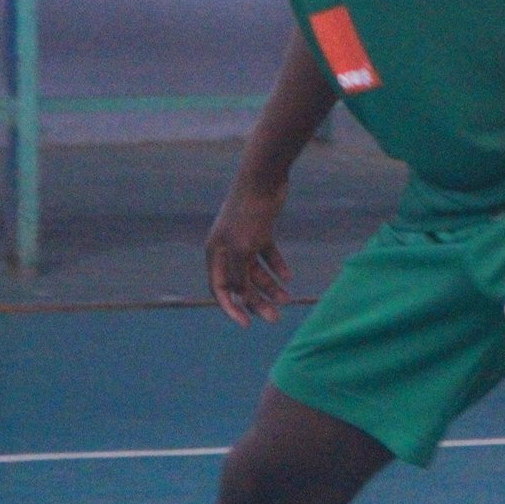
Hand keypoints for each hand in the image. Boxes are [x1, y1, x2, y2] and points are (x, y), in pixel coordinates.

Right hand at [206, 172, 292, 326]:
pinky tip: (288, 277)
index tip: (247, 324)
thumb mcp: (243, 248)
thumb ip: (238, 274)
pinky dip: (277, 266)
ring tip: (288, 299)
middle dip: (257, 301)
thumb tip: (238, 298)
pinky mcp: (261, 231)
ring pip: (256, 271)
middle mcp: (227, 248)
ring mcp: (244, 240)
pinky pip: (268, 255)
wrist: (264, 179)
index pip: (220, 289)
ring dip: (270, 286)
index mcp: (215, 253)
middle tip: (276, 317)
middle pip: (241, 283)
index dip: (232, 308)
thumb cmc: (249, 213)